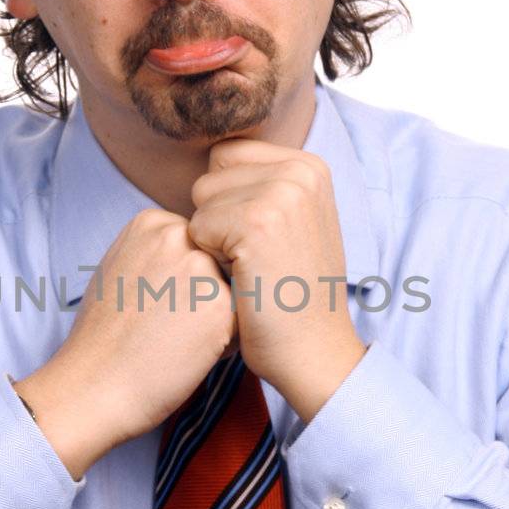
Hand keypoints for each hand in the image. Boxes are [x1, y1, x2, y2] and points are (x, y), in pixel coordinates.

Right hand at [19, 208, 236, 465]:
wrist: (94, 386)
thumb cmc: (103, 339)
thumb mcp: (120, 269)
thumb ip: (158, 252)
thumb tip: (198, 252)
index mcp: (151, 222)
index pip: (198, 244)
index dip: (182, 280)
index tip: (153, 303)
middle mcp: (178, 234)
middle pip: (218, 265)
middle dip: (205, 295)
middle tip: (165, 325)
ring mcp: (201, 267)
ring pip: (233, 292)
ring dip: (218, 318)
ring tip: (175, 339)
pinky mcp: (222, 305)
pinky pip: (242, 322)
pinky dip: (224, 344)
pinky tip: (187, 354)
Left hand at [187, 139, 367, 419]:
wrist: (313, 351)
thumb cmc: (292, 295)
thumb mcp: (293, 224)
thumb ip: (263, 186)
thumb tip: (216, 158)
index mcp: (309, 165)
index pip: (226, 156)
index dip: (226, 202)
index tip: (260, 241)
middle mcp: (301, 169)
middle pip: (209, 175)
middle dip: (216, 218)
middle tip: (255, 259)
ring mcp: (282, 192)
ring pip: (199, 201)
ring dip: (211, 240)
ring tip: (250, 269)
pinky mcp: (257, 221)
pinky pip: (196, 227)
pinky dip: (208, 259)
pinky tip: (243, 281)